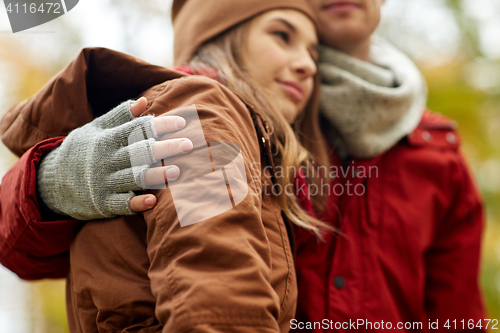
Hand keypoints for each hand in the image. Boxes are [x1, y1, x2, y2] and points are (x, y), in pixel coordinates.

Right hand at [36, 97, 192, 219]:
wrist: (51, 182)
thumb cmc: (81, 151)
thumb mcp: (94, 129)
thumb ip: (119, 116)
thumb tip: (144, 101)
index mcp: (106, 139)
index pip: (136, 129)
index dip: (159, 125)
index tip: (182, 122)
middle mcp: (106, 160)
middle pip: (139, 152)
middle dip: (164, 148)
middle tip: (188, 145)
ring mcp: (104, 183)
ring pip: (133, 178)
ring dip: (156, 175)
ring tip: (178, 171)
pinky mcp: (103, 204)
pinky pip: (121, 204)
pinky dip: (137, 203)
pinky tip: (153, 201)